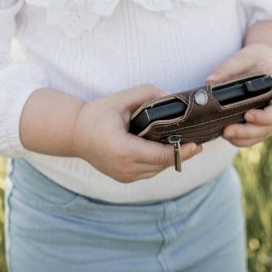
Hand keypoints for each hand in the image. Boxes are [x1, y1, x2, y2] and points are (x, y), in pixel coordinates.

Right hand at [71, 84, 201, 182]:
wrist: (73, 133)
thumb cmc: (96, 114)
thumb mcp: (121, 99)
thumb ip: (147, 94)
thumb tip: (170, 96)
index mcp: (124, 150)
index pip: (160, 155)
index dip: (181, 151)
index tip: (197, 144)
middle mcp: (125, 168)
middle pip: (162, 164)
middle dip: (180, 153)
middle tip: (197, 140)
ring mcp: (124, 176)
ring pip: (156, 170)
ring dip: (169, 158)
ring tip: (185, 143)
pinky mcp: (123, 178)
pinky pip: (148, 172)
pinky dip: (157, 161)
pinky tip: (166, 149)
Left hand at [206, 44, 271, 147]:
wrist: (266, 60)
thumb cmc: (256, 57)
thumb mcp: (244, 56)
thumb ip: (228, 67)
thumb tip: (209, 81)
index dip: (266, 117)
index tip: (248, 115)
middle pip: (269, 127)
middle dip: (248, 132)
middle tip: (227, 130)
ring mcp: (271, 116)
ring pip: (262, 134)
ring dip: (244, 138)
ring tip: (224, 133)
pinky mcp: (262, 121)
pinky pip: (256, 135)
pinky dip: (243, 138)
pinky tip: (228, 135)